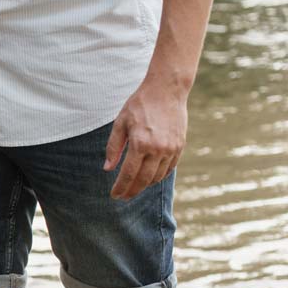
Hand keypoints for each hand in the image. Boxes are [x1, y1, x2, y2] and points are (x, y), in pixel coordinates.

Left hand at [104, 79, 188, 199]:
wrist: (167, 90)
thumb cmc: (140, 105)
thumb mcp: (120, 123)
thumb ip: (113, 147)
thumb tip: (107, 169)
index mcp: (140, 144)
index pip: (128, 174)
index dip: (121, 188)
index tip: (115, 196)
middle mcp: (157, 149)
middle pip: (143, 180)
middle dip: (132, 191)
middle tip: (123, 197)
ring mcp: (171, 149)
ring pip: (157, 177)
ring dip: (145, 185)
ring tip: (135, 187)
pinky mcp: (180, 146)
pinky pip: (169, 168)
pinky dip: (158, 176)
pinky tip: (149, 177)